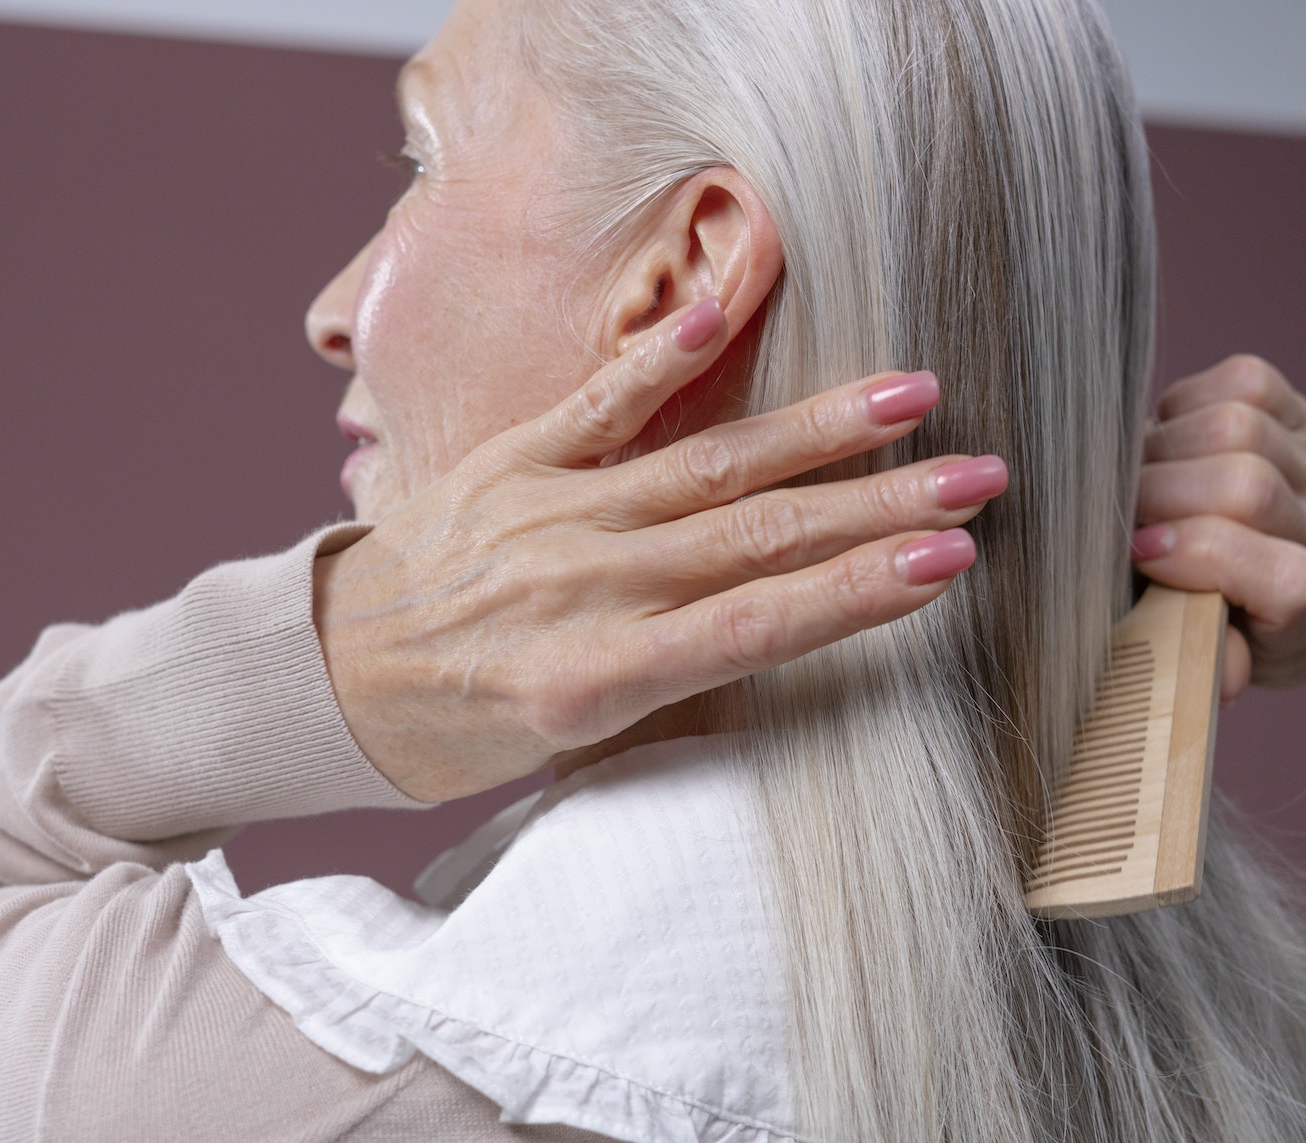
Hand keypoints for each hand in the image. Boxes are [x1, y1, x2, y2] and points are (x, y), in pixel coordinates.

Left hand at [312, 298, 1007, 800]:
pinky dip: (662, 360)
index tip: (949, 562)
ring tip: (909, 394)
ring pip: (703, 464)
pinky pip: (595, 404)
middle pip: (754, 537)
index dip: (859, 592)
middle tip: (978, 476)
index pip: (756, 625)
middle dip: (877, 504)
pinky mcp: (508, 460)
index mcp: (596, 677)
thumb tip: (775, 623)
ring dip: (814, 430)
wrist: (327, 679)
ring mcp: (546, 512)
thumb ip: (669, 677)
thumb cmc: (460, 730)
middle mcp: (581, 587)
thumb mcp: (568, 743)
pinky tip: (724, 312)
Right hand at [1131, 355, 1305, 700]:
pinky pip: (1245, 383)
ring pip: (1240, 427)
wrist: (1196, 580)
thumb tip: (1221, 677)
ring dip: (1163, 448)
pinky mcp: (1300, 421)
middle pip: (1250, 488)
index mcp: (1305, 629)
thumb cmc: (1171, 625)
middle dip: (1160, 493)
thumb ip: (1192, 665)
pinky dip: (1185, 406)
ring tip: (1134, 479)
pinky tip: (1165, 444)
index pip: (1289, 581)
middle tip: (1118, 512)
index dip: (1206, 557)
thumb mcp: (1173, 663)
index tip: (1140, 555)